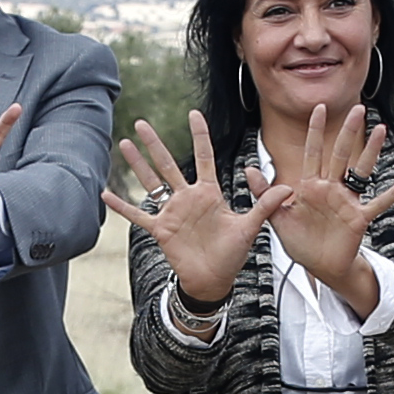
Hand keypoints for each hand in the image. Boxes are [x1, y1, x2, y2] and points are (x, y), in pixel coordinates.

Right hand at [100, 110, 255, 307]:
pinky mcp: (161, 229)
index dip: (199, 135)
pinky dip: (122, 206)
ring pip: (150, 182)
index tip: (193, 113)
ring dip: (136, 165)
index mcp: (209, 193)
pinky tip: (105, 193)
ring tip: (123, 144)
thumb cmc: (232, 254)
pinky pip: (138, 215)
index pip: (204, 157)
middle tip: (140, 122)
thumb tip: (288, 187)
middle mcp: (187, 198)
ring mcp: (171, 212)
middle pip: (168, 164)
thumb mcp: (250, 227)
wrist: (214, 280)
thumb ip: (265, 206)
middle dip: (155, 143)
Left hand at [255, 100, 393, 306]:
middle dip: (348, 131)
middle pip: (340, 154)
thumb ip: (264, 193)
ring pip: (361, 170)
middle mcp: (330, 189)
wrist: (318, 267)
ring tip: (381, 130)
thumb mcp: (277, 217)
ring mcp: (346, 201)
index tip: (319, 108)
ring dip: (371, 151)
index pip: (313, 152)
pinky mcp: (358, 217)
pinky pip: (379, 202)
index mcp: (310, 186)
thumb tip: (249, 169)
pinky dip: (393, 192)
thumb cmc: (300, 242)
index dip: (315, 130)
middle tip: (358, 108)